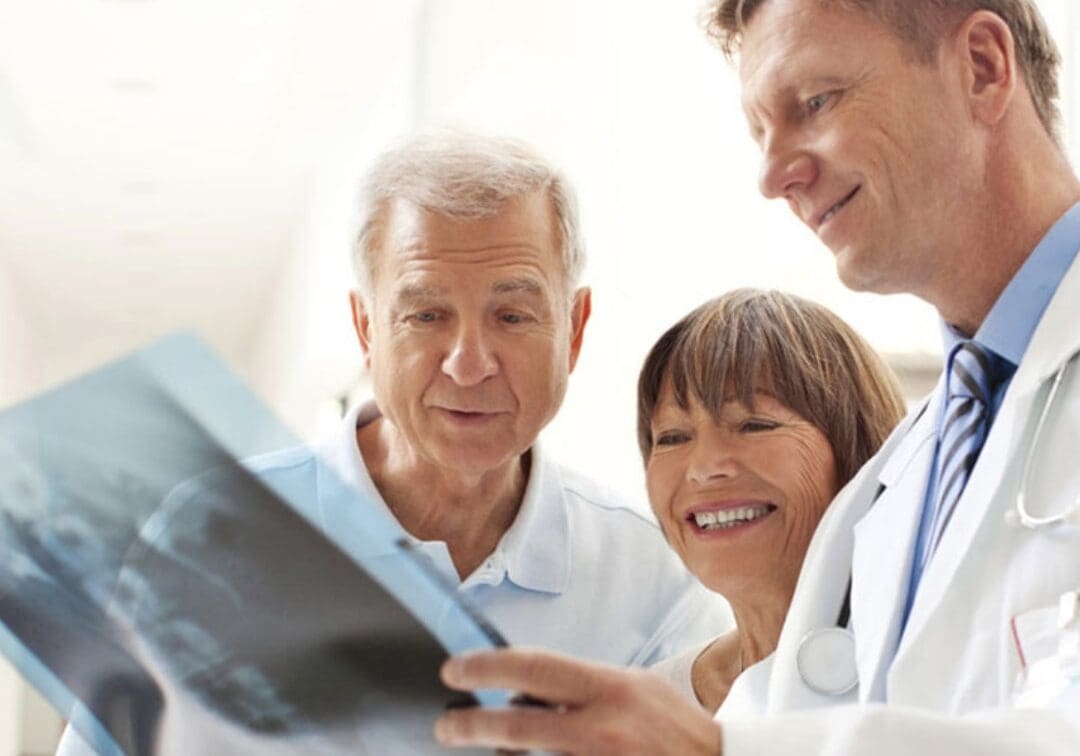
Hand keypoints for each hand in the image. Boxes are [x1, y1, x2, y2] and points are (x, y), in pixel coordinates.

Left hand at [435, 648, 722, 754]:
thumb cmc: (675, 730)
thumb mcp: (634, 689)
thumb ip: (583, 687)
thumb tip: (525, 692)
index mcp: (611, 689)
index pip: (534, 668)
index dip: (485, 667)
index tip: (454, 670)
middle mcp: (602, 729)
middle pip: (516, 728)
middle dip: (470, 726)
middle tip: (447, 726)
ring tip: (489, 749)